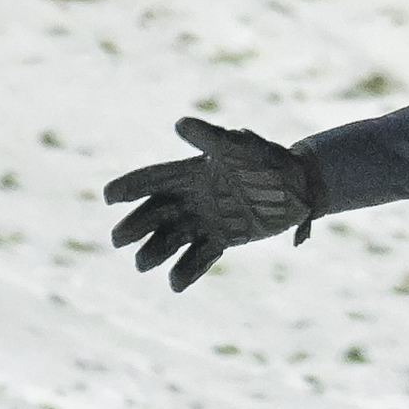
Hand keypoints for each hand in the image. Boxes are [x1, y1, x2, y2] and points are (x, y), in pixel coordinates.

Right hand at [101, 117, 315, 291]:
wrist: (300, 185)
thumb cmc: (268, 159)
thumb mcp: (239, 146)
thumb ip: (210, 139)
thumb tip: (180, 124)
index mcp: (190, 173)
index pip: (151, 180)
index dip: (129, 187)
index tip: (108, 197)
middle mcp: (192, 198)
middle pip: (154, 214)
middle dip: (134, 226)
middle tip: (118, 240)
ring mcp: (206, 220)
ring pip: (171, 239)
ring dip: (154, 252)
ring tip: (142, 264)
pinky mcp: (223, 239)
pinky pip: (200, 257)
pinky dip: (187, 270)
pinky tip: (174, 284)